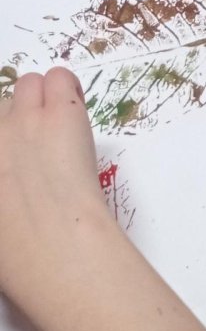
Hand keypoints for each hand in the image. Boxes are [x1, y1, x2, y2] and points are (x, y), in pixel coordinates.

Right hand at [0, 69, 113, 323]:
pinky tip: (74, 112)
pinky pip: (60, 78)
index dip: (6, 141)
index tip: (14, 158)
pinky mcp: (62, 110)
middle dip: (17, 119)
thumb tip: (13, 180)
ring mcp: (23, 118)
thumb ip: (5, 187)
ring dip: (42, 100)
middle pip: (1, 104)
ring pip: (29, 84)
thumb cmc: (16, 252)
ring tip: (56, 124)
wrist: (52, 247)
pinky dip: (68, 90)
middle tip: (37, 142)